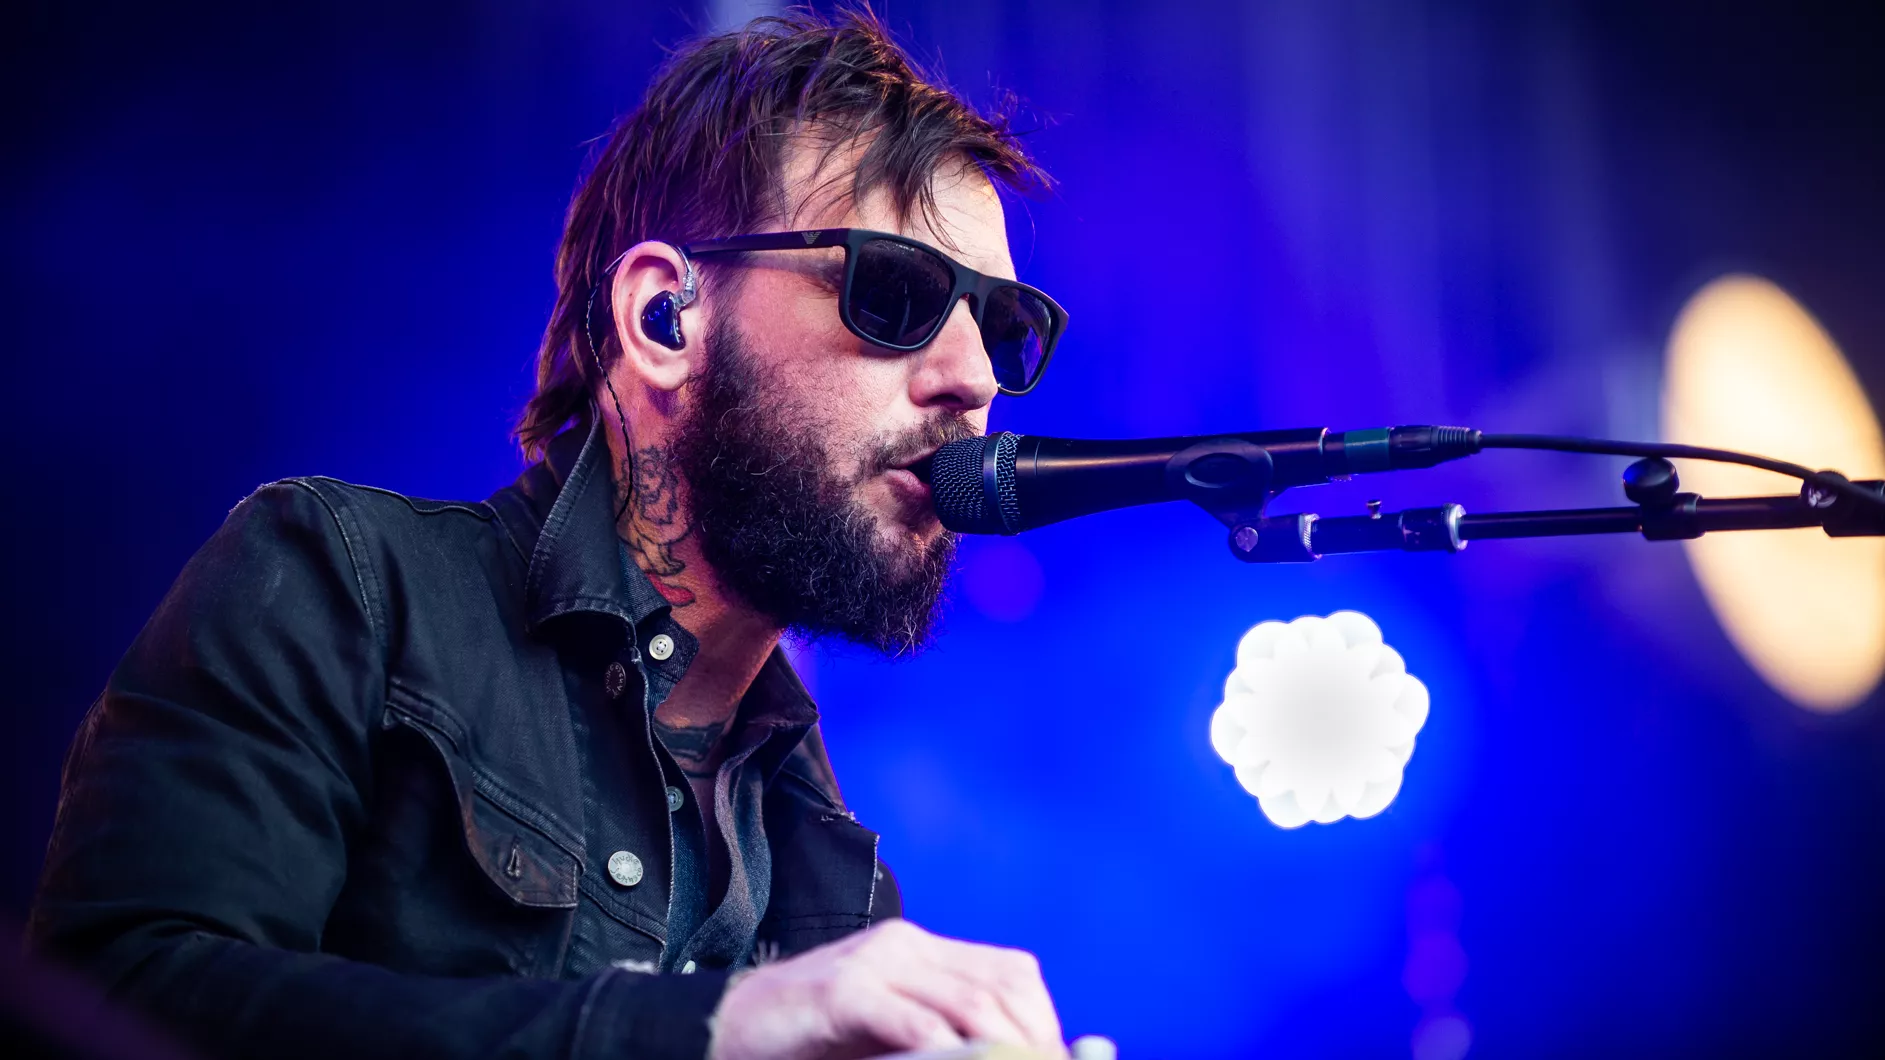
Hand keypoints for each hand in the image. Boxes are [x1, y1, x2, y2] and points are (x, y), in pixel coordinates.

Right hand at [707, 919, 1066, 1059]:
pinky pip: (915, 1023)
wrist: (727, 1030)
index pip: (1010, 972)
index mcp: (920, 950)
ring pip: (968, 1001)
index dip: (1043, 1020)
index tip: (1055, 1059)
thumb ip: (940, 1038)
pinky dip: (947, 1053)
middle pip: (1000, 984)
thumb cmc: (810, 1042)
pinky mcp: (844, 994)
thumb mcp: (889, 1032)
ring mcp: (874, 964)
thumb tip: (1007, 1058)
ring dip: (1002, 1048)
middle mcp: (904, 946)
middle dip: (1034, 1038)